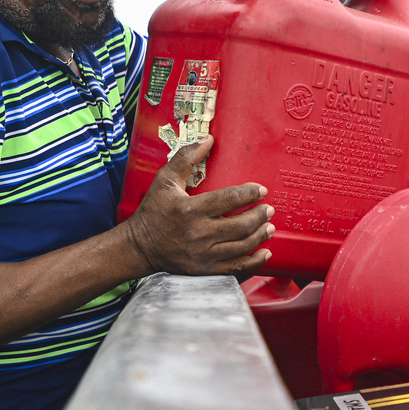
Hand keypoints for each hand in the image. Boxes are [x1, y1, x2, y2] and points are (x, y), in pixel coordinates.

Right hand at [123, 136, 273, 275]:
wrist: (139, 246)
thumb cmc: (154, 210)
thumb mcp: (164, 180)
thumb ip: (186, 157)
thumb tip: (209, 139)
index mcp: (190, 209)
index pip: (228, 199)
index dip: (249, 194)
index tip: (261, 190)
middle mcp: (198, 233)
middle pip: (240, 225)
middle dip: (260, 216)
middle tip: (269, 210)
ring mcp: (202, 255)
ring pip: (241, 247)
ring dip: (260, 236)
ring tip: (269, 227)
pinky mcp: (204, 270)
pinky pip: (235, 268)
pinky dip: (253, 262)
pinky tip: (264, 253)